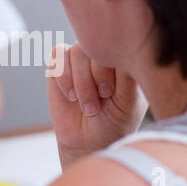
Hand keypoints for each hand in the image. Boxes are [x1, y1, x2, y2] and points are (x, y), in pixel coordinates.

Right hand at [47, 43, 146, 167]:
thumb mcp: (129, 100)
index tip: (111, 92)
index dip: (111, 66)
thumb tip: (120, 47)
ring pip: (77, 52)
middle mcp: (103, 54)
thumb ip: (127, 74)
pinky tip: (72, 96)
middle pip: (96, 45)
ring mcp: (82, 58)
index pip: (118, 43)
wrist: (89, 142)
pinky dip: (64, 78)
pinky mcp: (60, 65)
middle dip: (96, 76)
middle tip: (102, 98)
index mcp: (125, 57)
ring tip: (88, 104)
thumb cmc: (115, 121)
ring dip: (81, 82)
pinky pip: (57, 56)